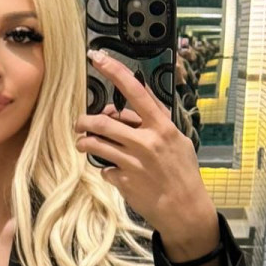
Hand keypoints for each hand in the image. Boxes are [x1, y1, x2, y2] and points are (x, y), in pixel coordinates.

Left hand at [75, 48, 212, 238]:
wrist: (184, 208)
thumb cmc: (182, 172)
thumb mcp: (176, 140)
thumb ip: (153, 121)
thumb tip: (128, 105)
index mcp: (162, 127)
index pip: (136, 92)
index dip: (115, 71)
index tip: (97, 56)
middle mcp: (146, 142)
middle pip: (103, 122)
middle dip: (85, 121)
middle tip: (80, 123)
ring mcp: (133, 163)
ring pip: (96, 144)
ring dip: (85, 141)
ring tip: (84, 142)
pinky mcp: (123, 181)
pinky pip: (104, 168)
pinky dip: (104, 168)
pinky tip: (112, 170)